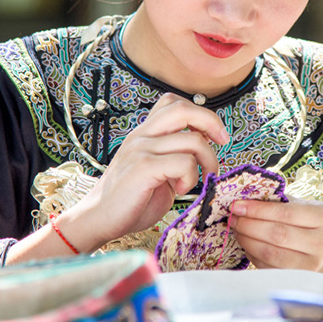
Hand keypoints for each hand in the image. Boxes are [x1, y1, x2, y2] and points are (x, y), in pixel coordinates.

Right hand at [65, 93, 228, 250]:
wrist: (99, 219)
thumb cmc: (131, 200)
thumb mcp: (157, 172)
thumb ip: (176, 157)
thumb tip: (205, 150)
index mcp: (145, 133)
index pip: (173, 103)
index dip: (200, 114)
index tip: (215, 136)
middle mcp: (142, 135)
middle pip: (184, 109)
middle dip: (212, 123)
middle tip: (223, 143)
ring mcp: (141, 149)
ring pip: (192, 140)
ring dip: (207, 161)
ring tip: (196, 180)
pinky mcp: (143, 167)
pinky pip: (184, 163)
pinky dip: (191, 178)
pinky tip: (180, 190)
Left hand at [231, 198, 322, 276]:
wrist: (318, 248)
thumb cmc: (301, 221)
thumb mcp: (296, 205)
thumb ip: (274, 201)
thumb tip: (242, 202)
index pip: (286, 213)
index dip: (258, 210)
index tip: (237, 206)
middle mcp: (322, 243)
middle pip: (278, 234)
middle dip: (249, 225)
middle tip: (234, 219)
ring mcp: (312, 265)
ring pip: (271, 253)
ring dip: (247, 241)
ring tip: (237, 230)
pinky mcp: (297, 278)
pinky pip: (267, 267)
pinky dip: (252, 254)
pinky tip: (246, 243)